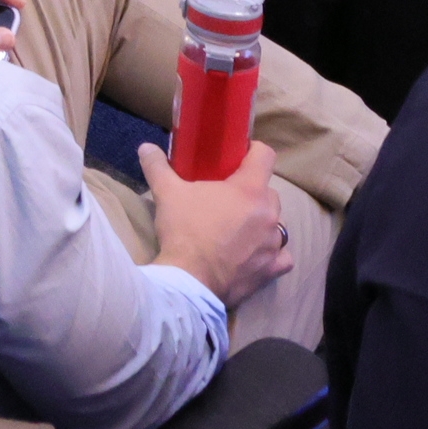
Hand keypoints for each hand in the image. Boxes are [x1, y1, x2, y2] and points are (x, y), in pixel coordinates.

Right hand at [139, 141, 292, 308]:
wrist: (190, 281)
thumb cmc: (184, 230)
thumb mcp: (167, 193)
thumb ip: (157, 166)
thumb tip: (146, 147)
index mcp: (249, 189)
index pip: (265, 156)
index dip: (253, 151)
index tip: (239, 155)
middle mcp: (269, 214)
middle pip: (268, 191)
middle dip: (252, 191)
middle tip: (228, 197)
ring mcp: (274, 243)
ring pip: (277, 223)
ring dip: (262, 221)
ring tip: (240, 227)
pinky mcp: (272, 268)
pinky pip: (282, 255)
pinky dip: (273, 252)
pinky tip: (257, 253)